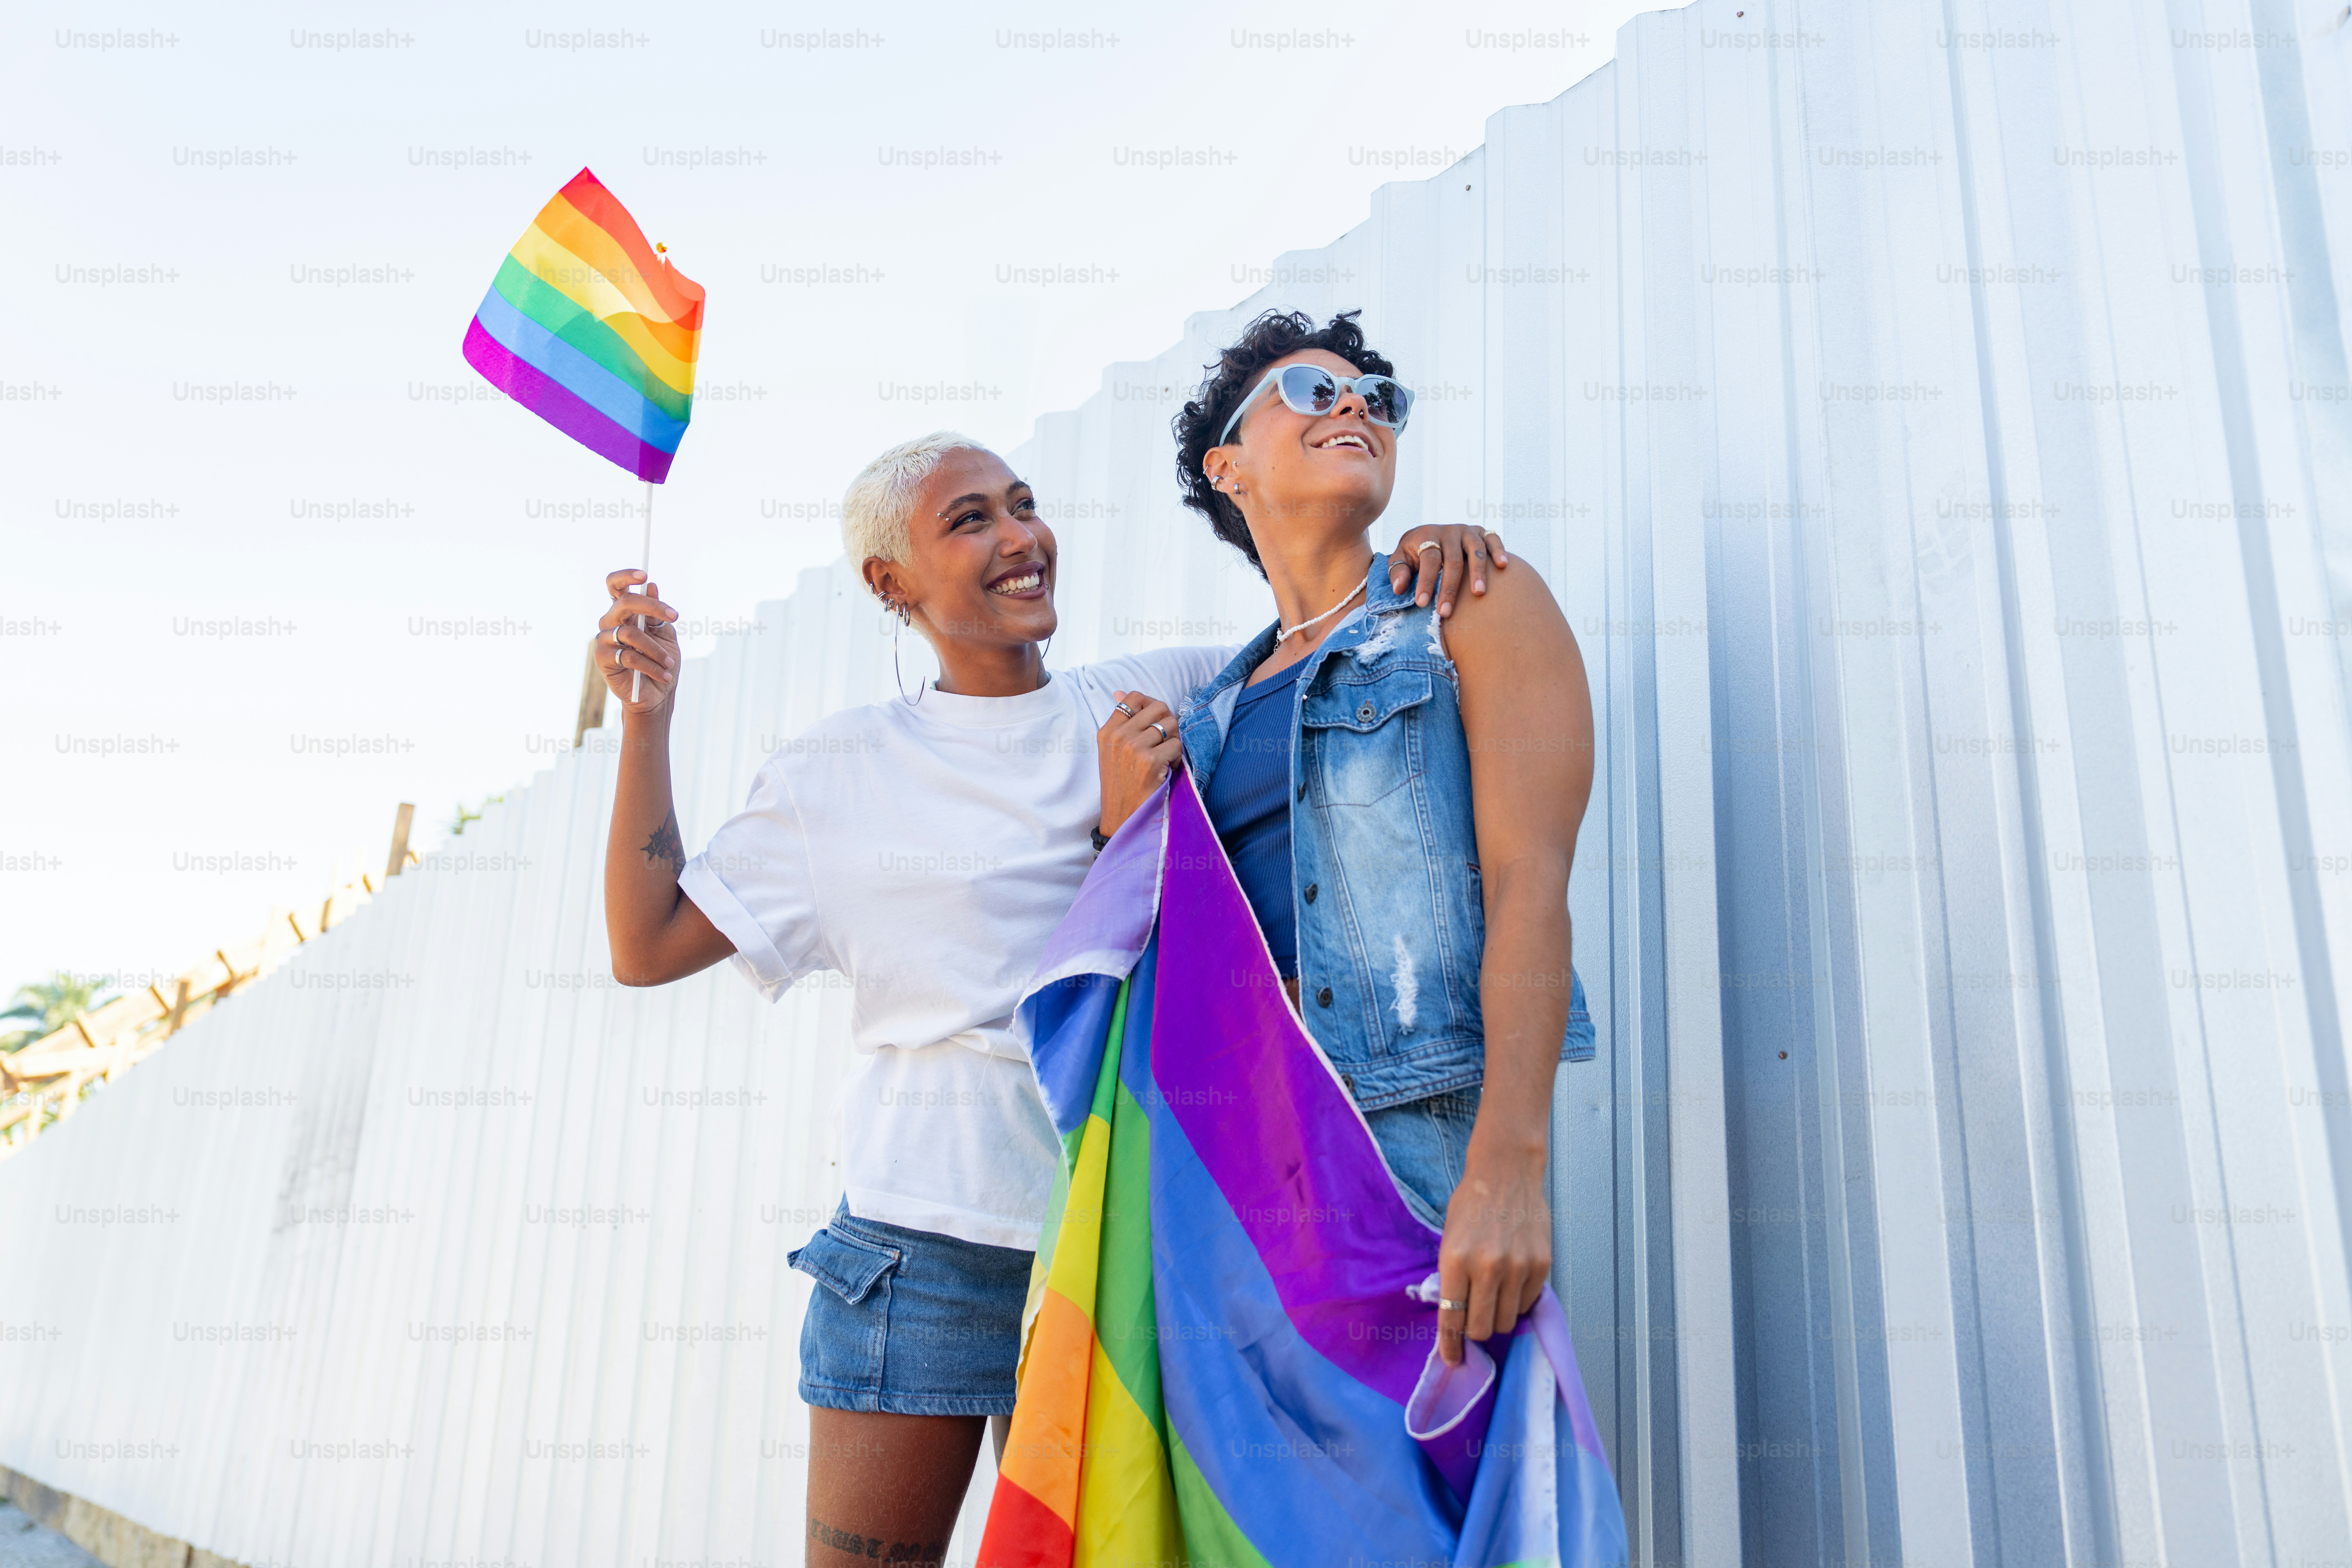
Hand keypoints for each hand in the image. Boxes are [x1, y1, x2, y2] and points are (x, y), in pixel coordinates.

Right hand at [598, 568, 680, 717]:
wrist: (657, 694)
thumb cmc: (661, 662)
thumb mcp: (665, 635)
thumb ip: (658, 615)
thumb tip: (652, 586)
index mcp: (625, 613)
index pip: (616, 587)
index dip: (626, 577)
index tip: (644, 575)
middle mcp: (611, 622)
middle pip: (623, 603)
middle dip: (652, 606)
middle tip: (674, 616)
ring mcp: (604, 640)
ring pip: (630, 633)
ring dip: (656, 649)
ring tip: (669, 663)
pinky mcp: (603, 658)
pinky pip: (629, 656)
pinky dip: (651, 665)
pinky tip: (664, 675)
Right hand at [1096, 691, 1181, 839]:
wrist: (1121, 817)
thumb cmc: (1120, 783)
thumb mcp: (1111, 749)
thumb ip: (1120, 721)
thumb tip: (1120, 692)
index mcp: (1108, 731)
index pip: (1133, 697)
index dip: (1150, 705)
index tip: (1153, 722)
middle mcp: (1119, 736)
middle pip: (1158, 707)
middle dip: (1167, 722)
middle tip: (1163, 741)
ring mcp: (1134, 748)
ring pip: (1171, 725)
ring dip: (1173, 741)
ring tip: (1163, 757)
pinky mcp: (1151, 761)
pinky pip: (1176, 746)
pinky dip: (1176, 758)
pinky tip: (1165, 770)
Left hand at [1388, 525, 1508, 618]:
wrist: (1429, 534)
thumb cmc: (1414, 553)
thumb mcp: (1401, 559)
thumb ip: (1398, 571)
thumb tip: (1399, 589)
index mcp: (1427, 536)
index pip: (1429, 560)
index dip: (1426, 582)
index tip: (1422, 603)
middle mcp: (1449, 531)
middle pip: (1453, 560)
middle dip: (1449, 587)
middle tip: (1446, 611)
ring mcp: (1467, 531)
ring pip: (1475, 550)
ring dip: (1478, 572)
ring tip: (1479, 593)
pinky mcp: (1482, 532)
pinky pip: (1493, 538)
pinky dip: (1499, 550)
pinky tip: (1503, 565)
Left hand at [1434, 1146, 1550, 1365]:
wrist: (1506, 1173)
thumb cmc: (1471, 1205)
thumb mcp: (1448, 1239)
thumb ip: (1452, 1278)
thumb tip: (1456, 1318)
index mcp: (1456, 1260)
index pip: (1452, 1319)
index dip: (1451, 1346)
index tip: (1453, 1359)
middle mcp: (1487, 1267)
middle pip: (1482, 1329)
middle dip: (1476, 1333)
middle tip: (1474, 1321)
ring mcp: (1518, 1267)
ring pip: (1507, 1321)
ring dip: (1498, 1318)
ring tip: (1494, 1298)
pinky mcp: (1541, 1264)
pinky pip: (1528, 1304)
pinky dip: (1518, 1302)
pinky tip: (1512, 1283)